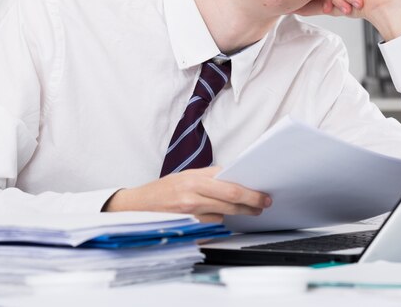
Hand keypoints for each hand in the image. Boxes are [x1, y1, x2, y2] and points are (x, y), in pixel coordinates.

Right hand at [102, 166, 271, 222]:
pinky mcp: (188, 226)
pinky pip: (211, 223)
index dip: (249, 192)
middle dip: (251, 204)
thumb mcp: (185, 175)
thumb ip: (208, 176)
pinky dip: (219, 219)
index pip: (230, 187)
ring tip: (247, 211)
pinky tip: (219, 215)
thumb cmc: (162, 189)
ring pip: (223, 215)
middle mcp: (193, 197)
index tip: (262, 194)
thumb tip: (232, 176)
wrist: (137, 206)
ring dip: (238, 213)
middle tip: (262, 205)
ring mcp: (190, 214)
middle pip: (231, 202)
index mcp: (194, 180)